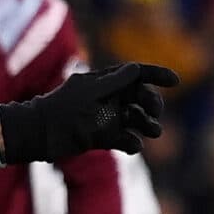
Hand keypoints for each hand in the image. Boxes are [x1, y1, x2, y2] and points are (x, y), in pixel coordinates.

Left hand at [0, 62, 174, 163]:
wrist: (37, 136)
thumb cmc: (61, 111)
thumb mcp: (89, 94)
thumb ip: (113, 82)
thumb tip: (135, 68)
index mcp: (104, 83)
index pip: (136, 74)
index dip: (156, 75)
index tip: (175, 81)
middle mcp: (108, 99)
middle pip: (141, 97)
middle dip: (151, 104)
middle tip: (154, 113)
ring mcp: (105, 118)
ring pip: (135, 119)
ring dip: (146, 124)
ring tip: (153, 131)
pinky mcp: (101, 138)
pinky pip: (124, 139)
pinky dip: (131, 142)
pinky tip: (134, 145)